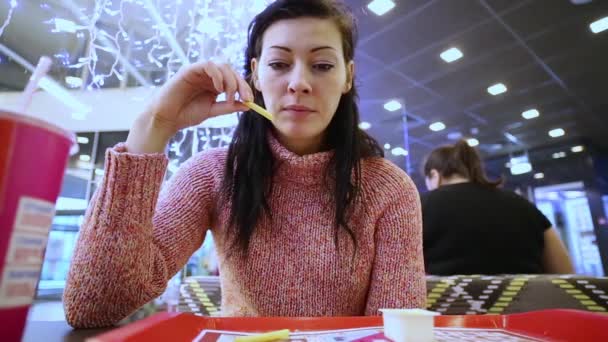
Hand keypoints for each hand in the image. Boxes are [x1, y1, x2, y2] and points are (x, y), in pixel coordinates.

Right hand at [126, 61, 252, 152]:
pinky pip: (208, 65)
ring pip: (222, 66)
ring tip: (228, 96)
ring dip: (230, 80)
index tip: (250, 101)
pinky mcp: (190, 69)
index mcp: (215, 84)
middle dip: (241, 84)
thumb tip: (248, 105)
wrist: (167, 119)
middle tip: (245, 98)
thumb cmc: (187, 115)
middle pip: (231, 71)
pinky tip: (218, 88)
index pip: (234, 80)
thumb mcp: (212, 111)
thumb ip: (228, 107)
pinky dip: (217, 75)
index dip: (244, 88)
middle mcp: (209, 76)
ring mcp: (199, 71)